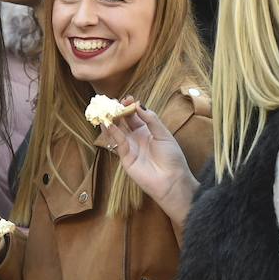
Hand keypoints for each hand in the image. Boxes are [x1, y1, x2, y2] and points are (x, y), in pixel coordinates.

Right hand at [101, 101, 197, 226]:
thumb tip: (139, 104)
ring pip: (117, 130)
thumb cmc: (172, 158)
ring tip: (106, 110)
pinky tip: (109, 123)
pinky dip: (112, 132)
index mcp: (148, 130)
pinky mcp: (125, 157)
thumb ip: (151, 119)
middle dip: (118, 111)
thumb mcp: (164, 134)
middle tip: (112, 102)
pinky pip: (117, 142)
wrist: (172, 181)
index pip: (135, 115)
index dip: (130, 106)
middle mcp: (137, 137)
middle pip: (124, 121)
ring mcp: (130, 146)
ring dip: (111, 120)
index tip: (127, 99)